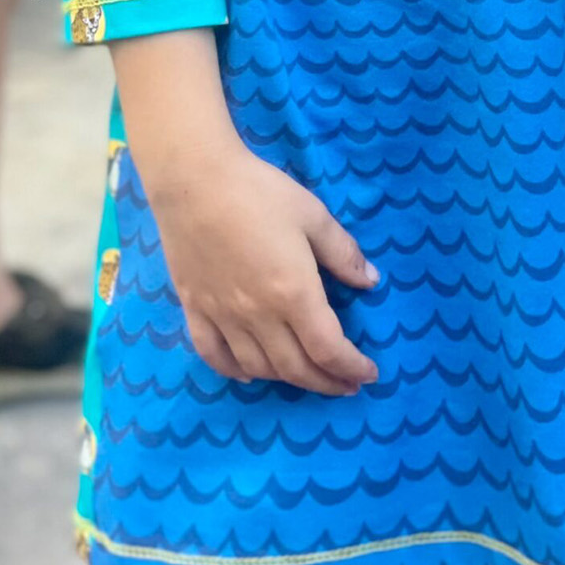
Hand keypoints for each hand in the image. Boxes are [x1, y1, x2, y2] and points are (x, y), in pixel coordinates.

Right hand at [147, 138, 380, 395]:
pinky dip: (235, 371)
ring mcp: (222, 316)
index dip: (351, 368)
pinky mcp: (194, 308)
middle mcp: (258, 315)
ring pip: (258, 367)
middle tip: (345, 384)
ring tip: (307, 374)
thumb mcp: (313, 216)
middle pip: (296, 367)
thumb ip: (343, 253)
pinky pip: (214, 355)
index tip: (368, 374)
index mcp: (294, 293)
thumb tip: (371, 281)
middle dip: (326, 382)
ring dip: (288, 379)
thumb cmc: (259, 192)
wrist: (193, 179)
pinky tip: (250, 372)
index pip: (328, 349)